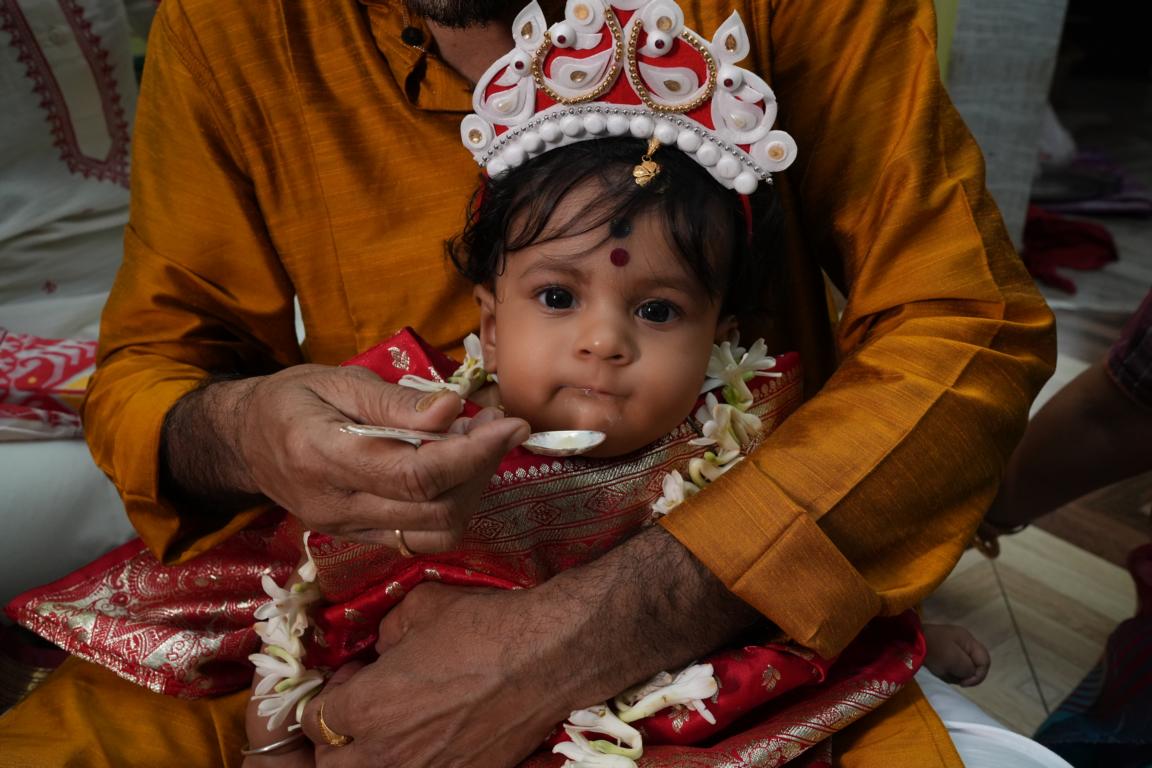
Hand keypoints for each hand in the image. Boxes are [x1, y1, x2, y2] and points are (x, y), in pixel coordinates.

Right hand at [163, 364, 528, 550]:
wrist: (243, 442)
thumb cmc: (290, 400)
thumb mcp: (334, 379)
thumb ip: (393, 402)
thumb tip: (453, 409)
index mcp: (324, 456)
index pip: (417, 473)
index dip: (474, 452)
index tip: (510, 423)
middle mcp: (338, 505)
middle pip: (436, 509)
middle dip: (481, 468)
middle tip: (495, 426)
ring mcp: (349, 529)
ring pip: (436, 532)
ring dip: (472, 491)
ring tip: (477, 444)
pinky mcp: (360, 538)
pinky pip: (420, 537)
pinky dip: (451, 505)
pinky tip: (455, 468)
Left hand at [300, 527, 757, 766]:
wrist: (549, 656)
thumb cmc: (483, 624)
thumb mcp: (418, 607)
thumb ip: (383, 632)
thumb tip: (377, 649)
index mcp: (364, 708)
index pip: (312, 721)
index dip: (330, 697)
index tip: (354, 677)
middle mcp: (384, 755)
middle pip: (330, 765)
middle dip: (337, 737)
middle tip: (365, 709)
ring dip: (369, 757)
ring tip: (393, 731)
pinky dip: (414, 762)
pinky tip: (433, 741)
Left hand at [922, 623, 990, 686]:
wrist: (909, 641)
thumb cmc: (935, 650)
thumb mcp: (956, 660)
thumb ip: (968, 669)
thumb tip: (969, 673)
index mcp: (968, 641)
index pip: (985, 661)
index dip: (979, 675)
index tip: (964, 683)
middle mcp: (962, 642)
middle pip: (973, 665)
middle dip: (964, 675)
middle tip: (953, 678)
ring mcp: (951, 646)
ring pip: (961, 667)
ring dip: (954, 673)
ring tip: (942, 672)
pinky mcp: (941, 651)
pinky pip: (949, 666)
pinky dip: (945, 671)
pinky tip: (937, 669)